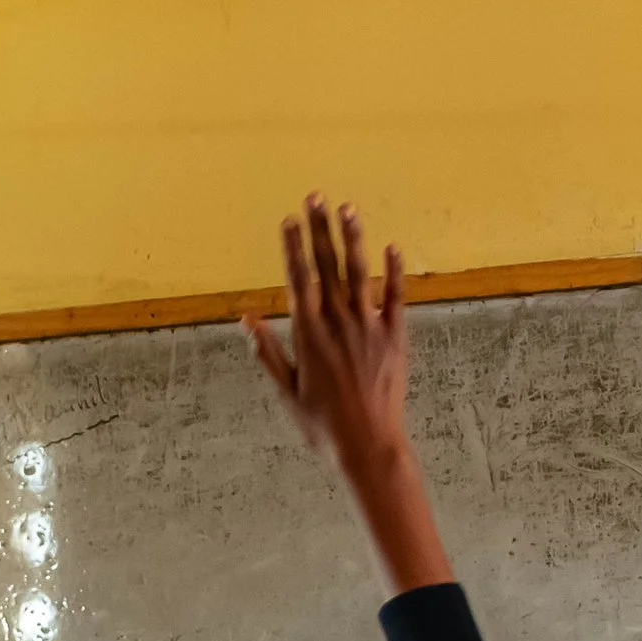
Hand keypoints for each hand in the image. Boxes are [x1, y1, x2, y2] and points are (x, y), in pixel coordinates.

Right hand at [243, 196, 452, 595]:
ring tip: (347, 208)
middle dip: (319, 230)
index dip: (293, 248)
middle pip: (327, 267)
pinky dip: (393, 271)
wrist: (368, 443)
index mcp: (308, 335)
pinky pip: (395, 296)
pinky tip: (391, 246)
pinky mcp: (395, 336)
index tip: (288, 220)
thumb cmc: (321, 424)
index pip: (298, 280)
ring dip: (353, 239)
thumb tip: (245, 320)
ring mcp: (369, 327)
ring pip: (359, 273)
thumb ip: (267, 351)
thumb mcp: (286, 390)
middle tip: (315, 196)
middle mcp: (338, 324)